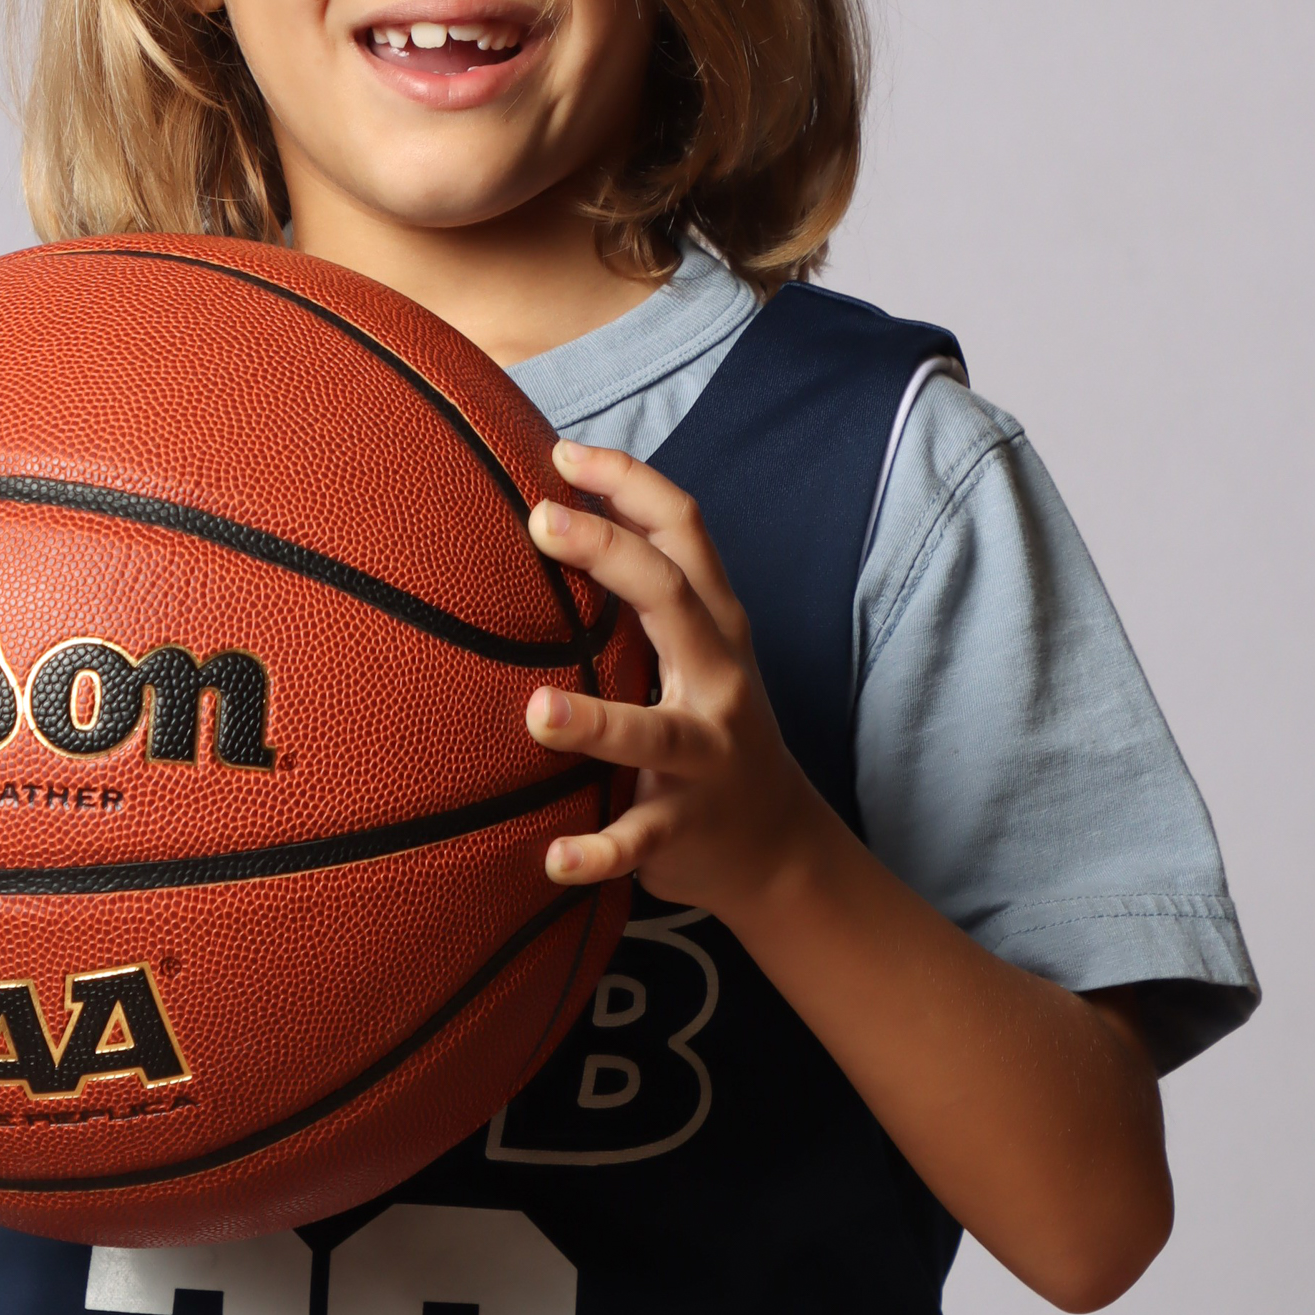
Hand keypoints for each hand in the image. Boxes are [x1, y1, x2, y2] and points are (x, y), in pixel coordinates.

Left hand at [525, 441, 820, 916]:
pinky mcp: (684, 827)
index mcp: (715, 627)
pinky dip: (599, 852)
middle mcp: (718, 681)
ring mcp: (705, 756)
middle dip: (610, 555)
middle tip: (540, 521)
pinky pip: (640, 840)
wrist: (777, 846)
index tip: (564, 454)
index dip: (630, 483)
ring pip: (655, 735)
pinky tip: (552, 860)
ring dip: (597, 724)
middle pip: (673, 600)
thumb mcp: (697, 650)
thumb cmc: (710, 725)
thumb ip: (647, 591)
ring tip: (537, 714)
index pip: (684, 532)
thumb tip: (565, 500)